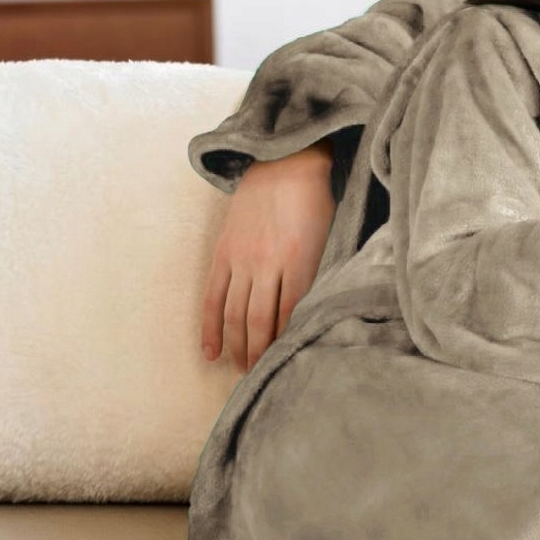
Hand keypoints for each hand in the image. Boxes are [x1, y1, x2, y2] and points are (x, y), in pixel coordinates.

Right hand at [199, 141, 336, 374]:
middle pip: (260, 321)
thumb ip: (319, 274)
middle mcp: (268, 263)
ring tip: (241, 370)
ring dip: (237, 346)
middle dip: (260, 354)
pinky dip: (211, 326)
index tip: (290, 366)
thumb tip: (314, 313)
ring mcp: (242, 259)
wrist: (284, 161)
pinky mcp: (223, 252)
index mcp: (300, 261)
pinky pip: (213, 296)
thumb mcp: (328, 237)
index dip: (287, 344)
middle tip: (262, 378)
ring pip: (236, 314)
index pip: (292, 315)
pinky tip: (211, 351)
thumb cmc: (315, 201)